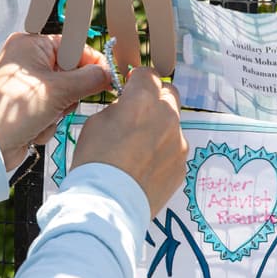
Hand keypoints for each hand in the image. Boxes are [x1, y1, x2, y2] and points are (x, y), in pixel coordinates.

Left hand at [0, 33, 111, 169]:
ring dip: (58, 111)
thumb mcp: (59, 91)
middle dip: (69, 94)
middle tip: (61, 103)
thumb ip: (89, 79)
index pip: (73, 46)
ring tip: (43, 117)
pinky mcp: (25, 106)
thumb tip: (109, 74)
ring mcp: (26, 84)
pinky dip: (48, 121)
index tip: (108, 77)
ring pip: (63, 95)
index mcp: (30, 45)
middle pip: (70, 73)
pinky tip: (33, 128)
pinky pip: (52, 110)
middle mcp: (26, 60)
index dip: (92, 63)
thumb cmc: (15, 110)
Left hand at [25, 0, 224, 75]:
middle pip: (119, 15)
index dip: (161, 39)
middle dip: (119, 47)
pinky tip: (31, 24)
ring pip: (82, 4)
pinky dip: (42, 0)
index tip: (165, 69)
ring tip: (66, 69)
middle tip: (117, 83)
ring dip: (74, 35)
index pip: (157, 9)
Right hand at [71, 69, 186, 214]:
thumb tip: (128, 107)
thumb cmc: (95, 162)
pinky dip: (162, 153)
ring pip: (173, 124)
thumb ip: (119, 108)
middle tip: (138, 114)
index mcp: (143, 100)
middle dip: (155, 98)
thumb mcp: (96, 122)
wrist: (107, 204)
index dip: (138, 79)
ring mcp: (178, 143)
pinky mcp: (182, 166)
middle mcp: (167, 117)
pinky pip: (174, 150)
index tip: (132, 86)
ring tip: (138, 148)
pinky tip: (144, 167)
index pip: (148, 74)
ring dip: (160, 128)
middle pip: (169, 93)